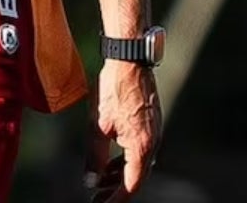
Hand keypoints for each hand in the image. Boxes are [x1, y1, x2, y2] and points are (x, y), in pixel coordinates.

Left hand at [85, 60, 161, 199]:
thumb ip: (95, 157)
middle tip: (96, 197)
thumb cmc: (113, 90)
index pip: (131, 186)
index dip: (114, 200)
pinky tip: (112, 159)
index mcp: (142, 147)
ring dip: (121, 174)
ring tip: (101, 179)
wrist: (130, 58)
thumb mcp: (98, 126)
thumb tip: (90, 182)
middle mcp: (154, 142)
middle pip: (137, 177)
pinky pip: (141, 149)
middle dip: (116, 189)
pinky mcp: (152, 122)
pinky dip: (127, 159)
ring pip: (140, 163)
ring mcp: (155, 131)